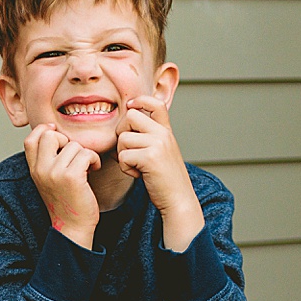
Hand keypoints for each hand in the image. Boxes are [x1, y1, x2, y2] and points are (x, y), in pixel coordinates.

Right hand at [24, 122, 100, 248]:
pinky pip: (86, 154)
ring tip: (86, 168)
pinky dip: (94, 160)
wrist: (72, 228)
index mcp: (34, 170)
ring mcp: (55, 173)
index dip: (44, 130)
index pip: (30, 139)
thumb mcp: (49, 180)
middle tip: (75, 155)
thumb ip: (48, 160)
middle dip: (66, 140)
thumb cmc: (66, 203)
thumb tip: (55, 134)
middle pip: (50, 135)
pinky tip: (94, 170)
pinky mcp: (71, 177)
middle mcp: (41, 170)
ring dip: (85, 154)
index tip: (57, 133)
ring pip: (73, 145)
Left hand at [117, 96, 203, 250]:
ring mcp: (158, 144)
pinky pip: (123, 156)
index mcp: (166, 131)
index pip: (155, 103)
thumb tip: (126, 123)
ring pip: (123, 139)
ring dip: (123, 155)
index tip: (130, 106)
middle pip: (130, 117)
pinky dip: (126, 168)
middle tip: (129, 151)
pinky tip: (139, 175)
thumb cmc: (165, 180)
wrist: (179, 200)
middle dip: (122, 133)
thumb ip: (150, 137)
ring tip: (137, 167)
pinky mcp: (150, 157)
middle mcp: (163, 134)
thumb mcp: (161, 152)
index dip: (139, 100)